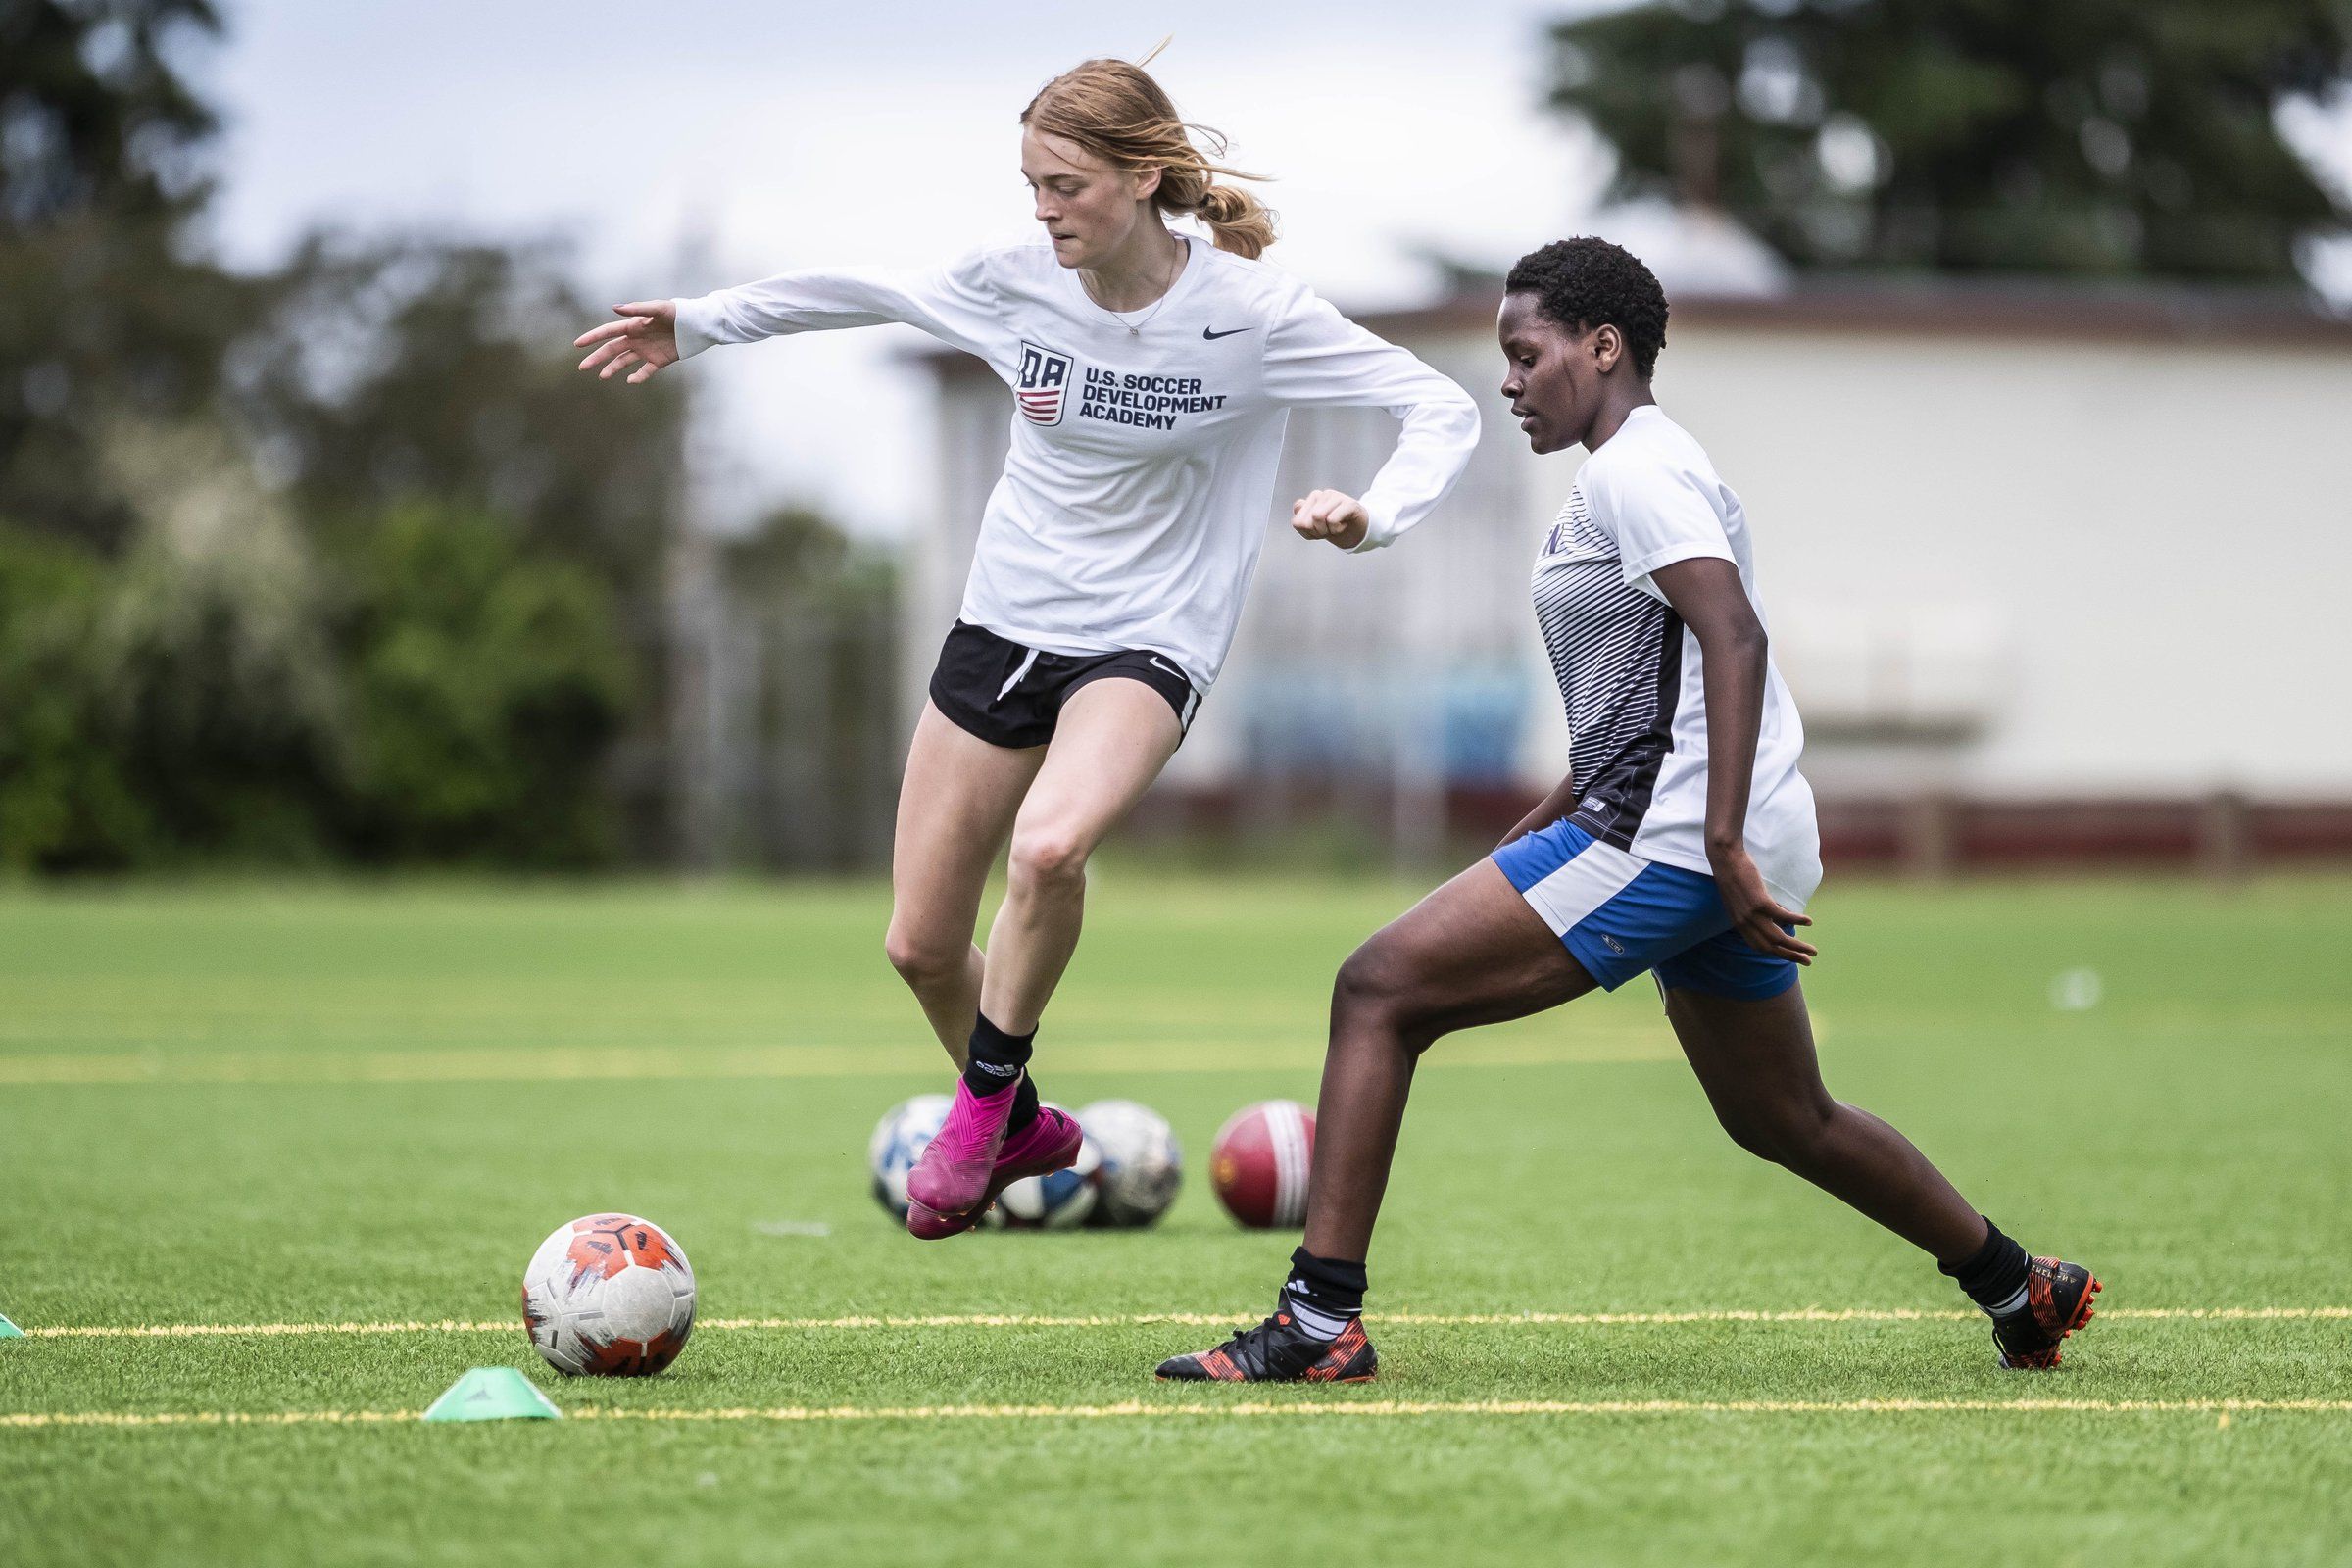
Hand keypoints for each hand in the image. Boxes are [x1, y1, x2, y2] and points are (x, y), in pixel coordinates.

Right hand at [573, 300, 680, 384]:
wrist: (696, 325)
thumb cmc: (677, 313)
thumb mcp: (658, 308)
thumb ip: (637, 309)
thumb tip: (614, 308)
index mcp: (633, 325)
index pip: (607, 332)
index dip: (592, 337)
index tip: (578, 344)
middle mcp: (636, 339)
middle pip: (611, 349)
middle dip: (596, 357)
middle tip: (582, 367)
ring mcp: (646, 351)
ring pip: (624, 361)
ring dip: (612, 368)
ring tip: (602, 376)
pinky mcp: (658, 361)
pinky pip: (645, 371)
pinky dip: (637, 377)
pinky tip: (630, 381)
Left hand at [1290, 489, 1368, 549]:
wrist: (1359, 531)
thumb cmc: (1335, 528)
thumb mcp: (1313, 530)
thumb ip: (1300, 523)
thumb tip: (1298, 516)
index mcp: (1311, 500)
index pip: (1297, 522)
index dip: (1308, 533)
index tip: (1318, 532)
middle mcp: (1321, 494)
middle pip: (1306, 522)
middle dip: (1317, 532)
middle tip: (1329, 530)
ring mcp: (1335, 496)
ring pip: (1317, 517)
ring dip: (1327, 530)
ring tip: (1336, 527)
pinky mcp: (1349, 503)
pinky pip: (1332, 519)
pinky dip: (1337, 529)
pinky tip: (1344, 525)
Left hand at [1708, 842, 1817, 964]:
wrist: (1725, 859)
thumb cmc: (1732, 875)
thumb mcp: (1738, 899)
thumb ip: (1751, 912)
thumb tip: (1771, 916)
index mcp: (1738, 924)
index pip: (1758, 946)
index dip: (1776, 953)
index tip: (1790, 956)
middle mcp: (1744, 923)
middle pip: (1771, 947)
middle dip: (1791, 956)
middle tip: (1808, 961)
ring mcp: (1752, 914)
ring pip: (1778, 938)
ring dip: (1798, 946)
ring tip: (1813, 950)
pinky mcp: (1760, 902)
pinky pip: (1783, 916)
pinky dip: (1798, 920)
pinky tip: (1809, 921)